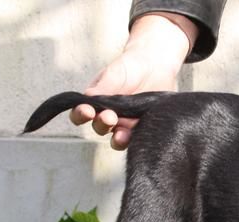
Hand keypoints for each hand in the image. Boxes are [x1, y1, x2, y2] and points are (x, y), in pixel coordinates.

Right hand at [70, 12, 197, 149]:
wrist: (157, 65)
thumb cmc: (131, 67)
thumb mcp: (115, 73)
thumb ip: (104, 86)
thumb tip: (88, 96)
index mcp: (96, 102)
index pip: (81, 114)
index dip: (81, 115)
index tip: (87, 111)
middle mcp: (109, 116)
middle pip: (99, 128)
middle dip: (102, 124)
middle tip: (109, 117)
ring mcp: (126, 124)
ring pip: (118, 139)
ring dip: (118, 139)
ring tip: (121, 134)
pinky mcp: (143, 128)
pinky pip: (138, 138)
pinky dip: (137, 139)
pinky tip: (141, 134)